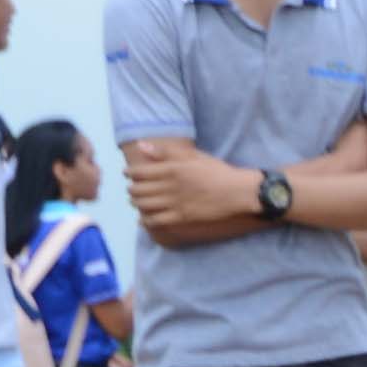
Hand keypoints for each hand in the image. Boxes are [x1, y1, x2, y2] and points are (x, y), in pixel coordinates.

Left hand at [119, 143, 259, 231]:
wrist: (239, 192)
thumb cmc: (218, 171)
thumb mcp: (193, 156)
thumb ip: (166, 151)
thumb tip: (141, 145)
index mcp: (171, 169)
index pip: (139, 172)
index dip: (129, 173)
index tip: (128, 173)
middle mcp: (169, 186)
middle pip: (138, 189)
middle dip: (131, 189)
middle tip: (132, 188)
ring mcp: (175, 203)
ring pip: (144, 205)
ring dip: (136, 203)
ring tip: (137, 201)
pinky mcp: (182, 217)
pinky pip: (156, 220)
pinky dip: (146, 220)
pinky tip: (144, 219)